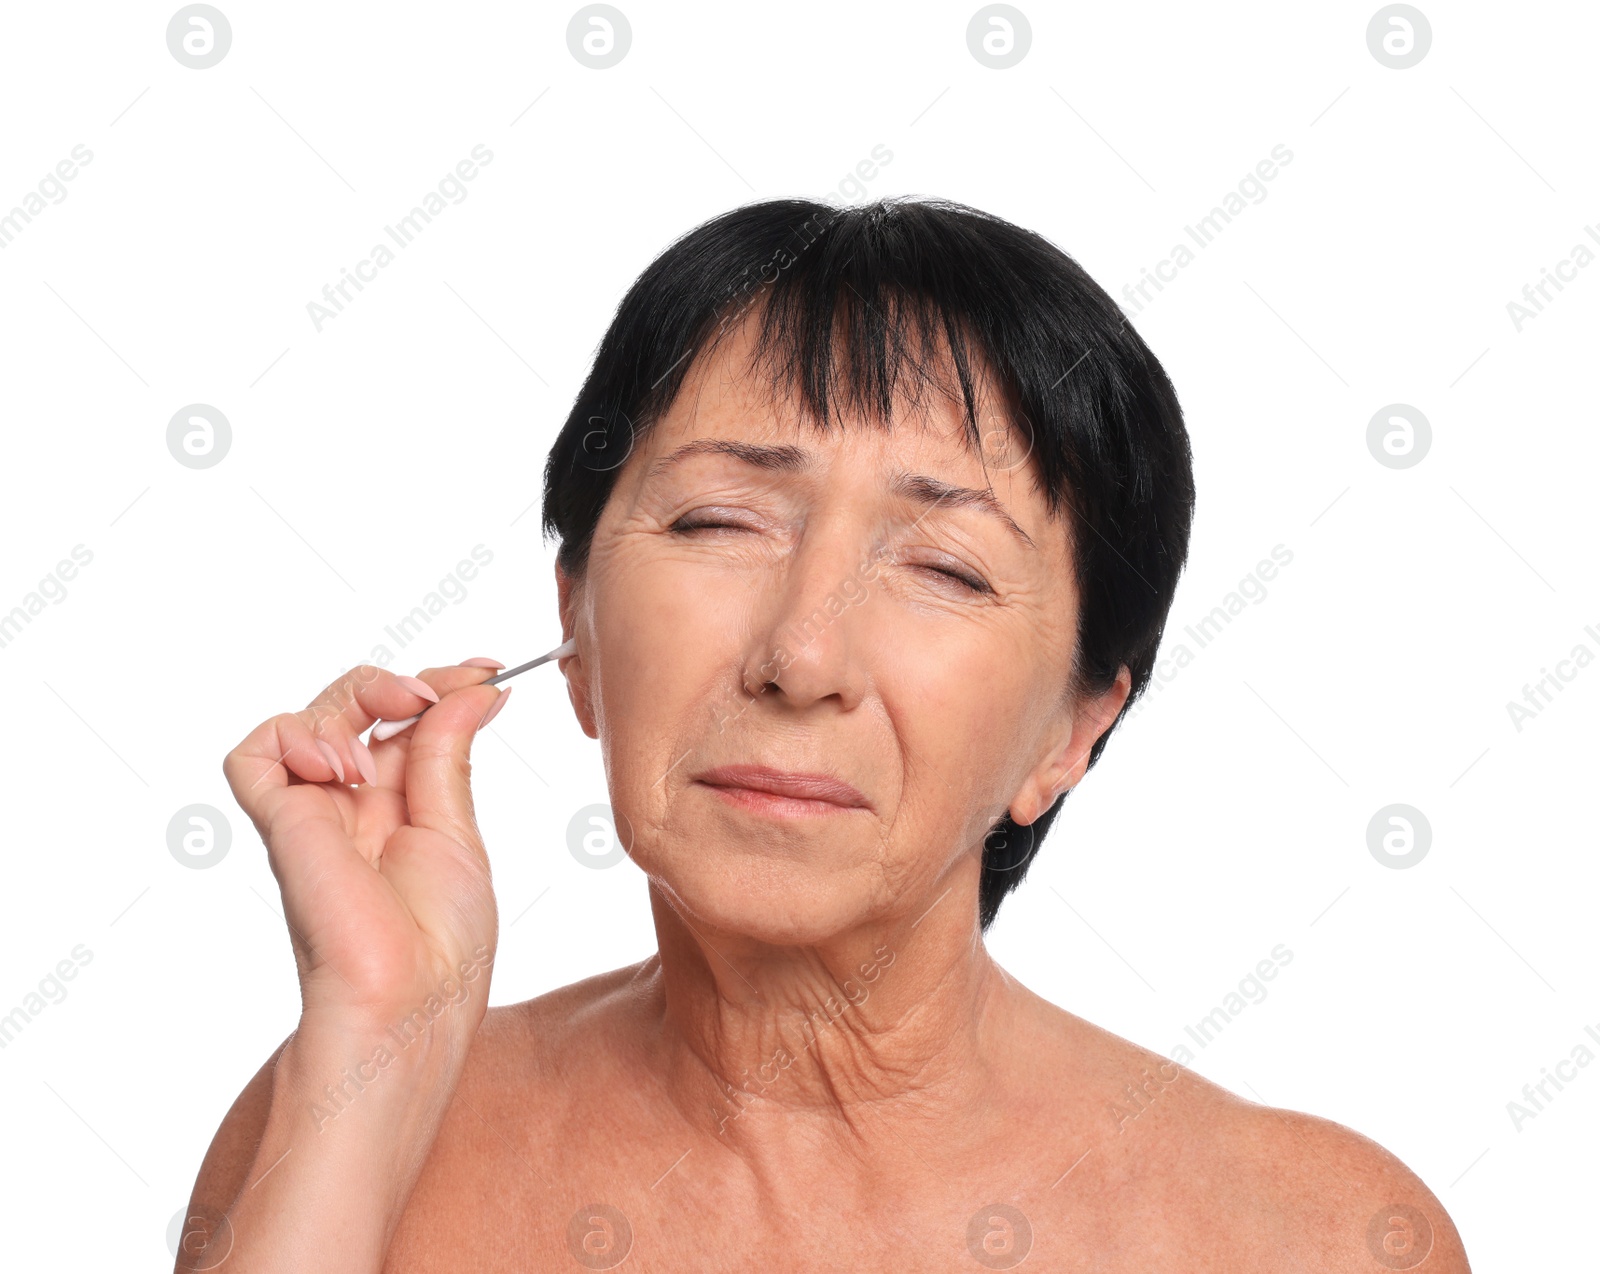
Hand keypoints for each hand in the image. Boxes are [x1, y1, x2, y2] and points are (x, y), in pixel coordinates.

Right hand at [223, 661, 508, 1040]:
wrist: (408, 1001)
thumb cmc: (441, 945)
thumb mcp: (459, 832)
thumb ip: (450, 755)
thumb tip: (478, 690)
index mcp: (399, 808)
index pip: (405, 719)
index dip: (440, 684)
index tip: (488, 669)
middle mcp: (351, 805)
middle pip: (355, 705)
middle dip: (397, 683)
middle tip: (433, 693)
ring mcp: (312, 813)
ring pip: (307, 716)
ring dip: (349, 707)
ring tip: (377, 758)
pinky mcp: (278, 825)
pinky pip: (254, 754)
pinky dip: (295, 737)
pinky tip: (340, 768)